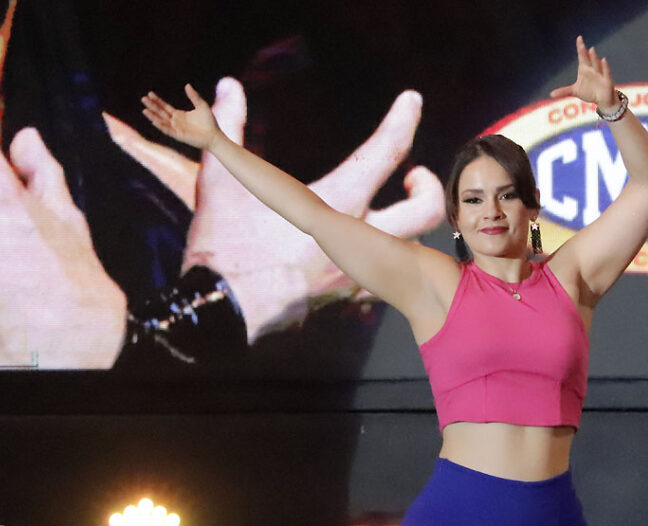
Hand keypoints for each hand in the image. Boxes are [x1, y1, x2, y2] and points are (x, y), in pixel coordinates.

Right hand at [141, 85, 219, 149]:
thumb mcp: (201, 105)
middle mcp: (175, 122)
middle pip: (160, 112)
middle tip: (143, 99)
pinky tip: (154, 120)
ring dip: (153, 116)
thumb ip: (194, 96)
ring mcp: (176, 129)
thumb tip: (187, 85)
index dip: (157, 100)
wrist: (214, 135)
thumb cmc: (209, 122)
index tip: (150, 94)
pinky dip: (161, 125)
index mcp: (179, 115)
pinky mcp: (179, 136)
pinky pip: (168, 130)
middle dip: (152, 106)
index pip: (165, 107)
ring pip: (161, 121)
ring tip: (144, 110)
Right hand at [182, 80, 443, 339]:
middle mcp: (355, 240)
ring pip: (409, 250)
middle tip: (416, 175)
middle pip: (423, 213)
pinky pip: (378, 277)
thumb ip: (228, 130)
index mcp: (332, 205)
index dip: (403, 122)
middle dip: (430, 189)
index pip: (384, 154)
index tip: (412, 101)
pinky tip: (359, 250)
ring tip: (388, 211)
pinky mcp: (343, 298)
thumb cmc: (221, 249)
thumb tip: (227, 89)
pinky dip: (377, 260)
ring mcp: (354, 272)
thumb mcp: (219, 183)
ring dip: (408, 226)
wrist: (217, 315)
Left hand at [550, 35, 617, 110]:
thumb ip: (564, 91)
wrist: (602, 99)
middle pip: (588, 59)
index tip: (579, 38)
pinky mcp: (607, 81)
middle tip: (581, 43)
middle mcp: (592, 69)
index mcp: (584, 69)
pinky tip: (603, 60)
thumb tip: (551, 94)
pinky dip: (605, 67)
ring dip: (594, 58)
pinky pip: (606, 72)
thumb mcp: (575, 91)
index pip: (582, 56)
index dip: (580, 48)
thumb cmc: (589, 92)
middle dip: (585, 52)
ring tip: (591, 50)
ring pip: (597, 64)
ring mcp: (600, 74)